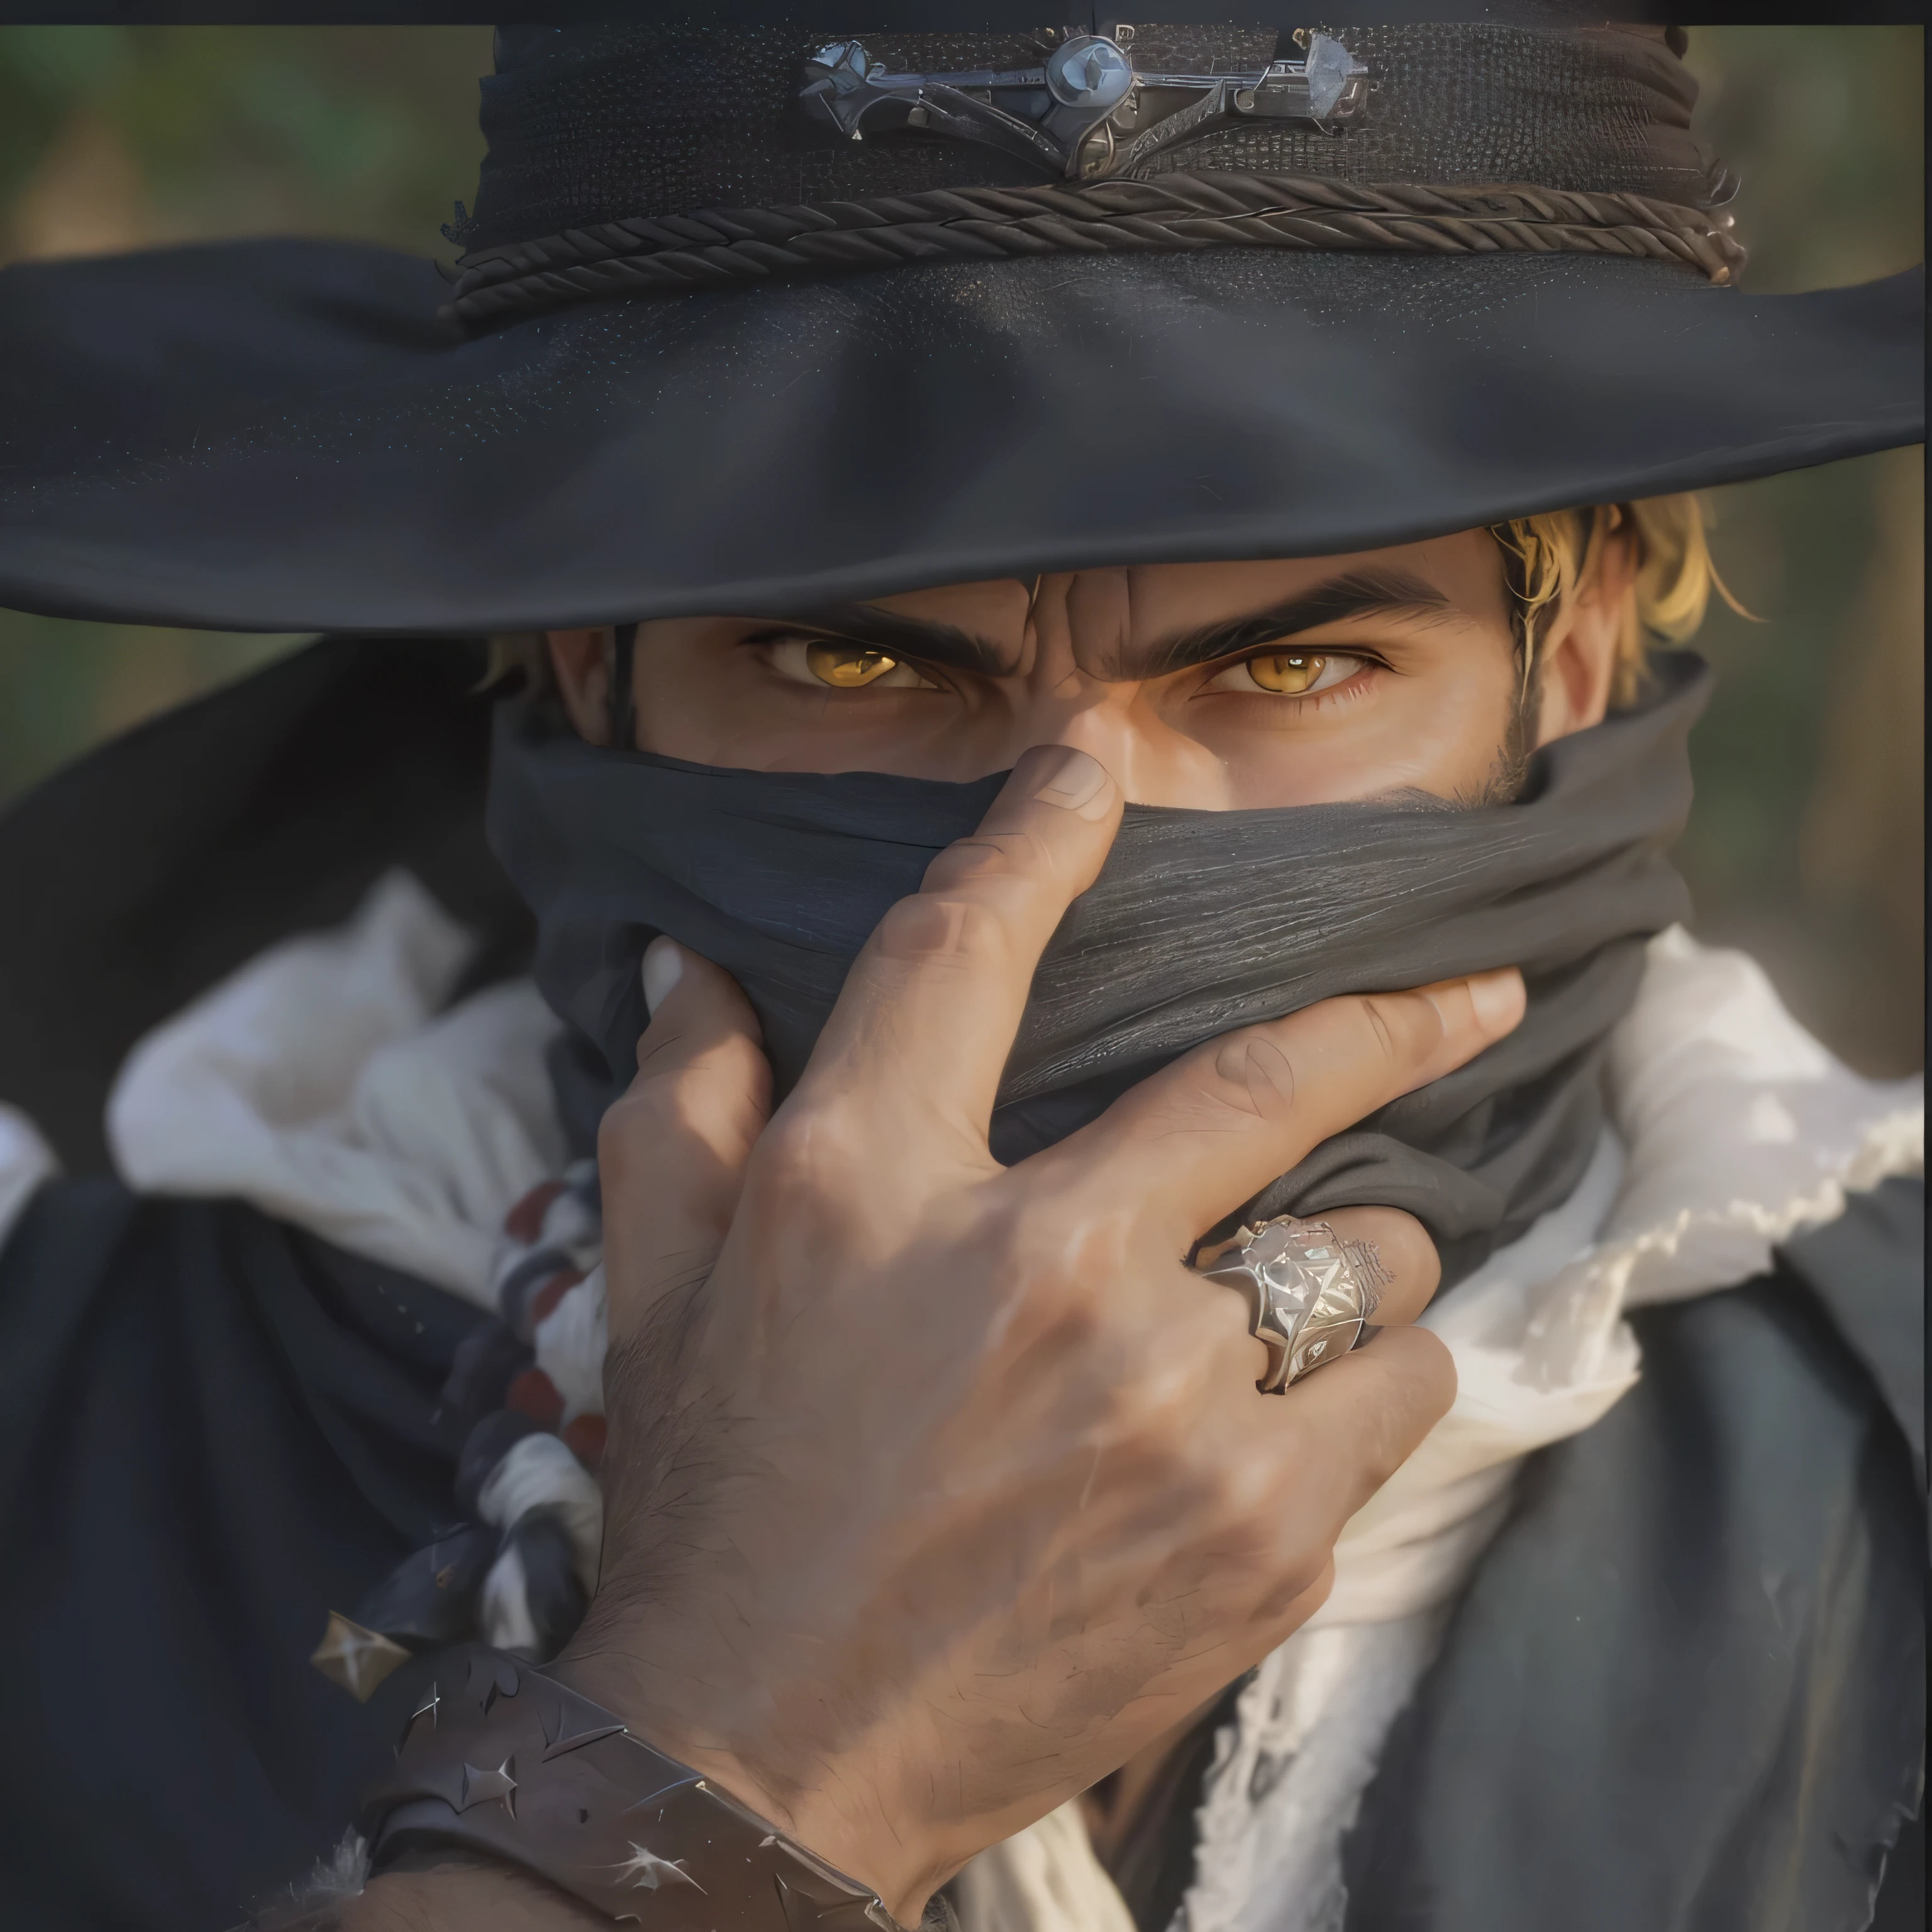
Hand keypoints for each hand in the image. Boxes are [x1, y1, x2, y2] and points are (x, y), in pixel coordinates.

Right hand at [558, 745, 1523, 1921]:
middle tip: (1481, 990)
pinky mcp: (1253, 1538)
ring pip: (1369, 1261)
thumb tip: (694, 959)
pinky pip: (1398, 1398)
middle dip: (1395, 1017)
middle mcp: (1033, 1268)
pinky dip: (1369, 1388)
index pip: (971, 951)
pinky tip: (1291, 1424)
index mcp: (868, 1186)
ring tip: (1291, 1305)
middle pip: (1265, 1082)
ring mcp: (1164, 1408)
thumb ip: (677, 1101)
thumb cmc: (711, 1500)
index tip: (1105, 759)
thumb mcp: (649, 1288)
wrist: (759, 1759)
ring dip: (1353, 1260)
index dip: (1043, 829)